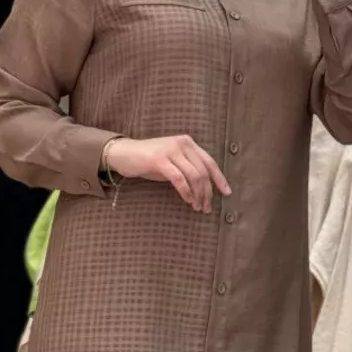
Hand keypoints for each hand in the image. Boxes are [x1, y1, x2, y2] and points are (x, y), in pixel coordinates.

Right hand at [106, 135, 230, 213]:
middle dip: (207, 192)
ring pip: (194, 176)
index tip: (226, 193)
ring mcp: (171, 150)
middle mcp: (182, 143)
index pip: (209, 162)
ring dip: (198, 195)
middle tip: (206, 208)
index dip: (220, 179)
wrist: (124, 154)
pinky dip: (185, 191)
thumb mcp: (173, 162)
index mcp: (188, 143)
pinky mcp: (159, 159)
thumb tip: (205, 188)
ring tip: (197, 207)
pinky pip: (179, 179)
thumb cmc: (149, 161)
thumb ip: (188, 169)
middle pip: (203, 171)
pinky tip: (187, 200)